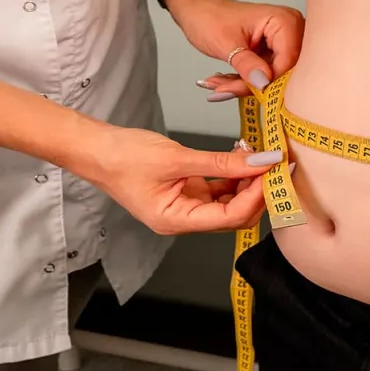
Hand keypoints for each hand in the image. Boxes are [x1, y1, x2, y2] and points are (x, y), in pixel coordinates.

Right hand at [75, 125, 281, 235]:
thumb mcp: (176, 157)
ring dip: (246, 181)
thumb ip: (220, 161)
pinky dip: (232, 174)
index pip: (230, 218)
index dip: (256, 197)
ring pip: (228, 201)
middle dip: (256, 191)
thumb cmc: (122, 157)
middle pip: (234, 215)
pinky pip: (218, 188)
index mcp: (176, 221)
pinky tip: (241, 156)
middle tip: (274, 164)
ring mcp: (185, 206)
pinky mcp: (186, 190)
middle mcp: (183, 220)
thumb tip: (259, 162)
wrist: (94, 149)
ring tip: (257, 155)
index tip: (274, 173)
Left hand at [165, 0, 304, 96]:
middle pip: (280, 72)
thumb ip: (246, 64)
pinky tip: (223, 81)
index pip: (288, 60)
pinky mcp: (270, 56)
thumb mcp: (226, 43)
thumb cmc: (210, 17)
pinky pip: (262, 77)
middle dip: (250, 85)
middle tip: (224, 89)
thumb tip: (263, 83)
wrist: (199, 11)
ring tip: (218, 84)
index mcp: (283, 21)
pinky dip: (241, 82)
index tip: (244, 88)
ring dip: (242, 86)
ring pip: (269, 79)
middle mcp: (288, 32)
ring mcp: (280, 45)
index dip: (268, 79)